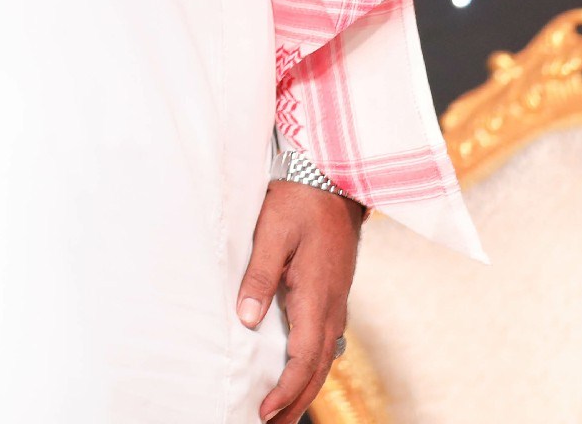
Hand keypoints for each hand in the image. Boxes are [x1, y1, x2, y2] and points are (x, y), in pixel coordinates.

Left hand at [238, 178, 366, 423]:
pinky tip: (295, 375)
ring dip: (304, 389)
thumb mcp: (272, 232)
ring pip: (323, 360)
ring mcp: (335, 305)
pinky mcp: (331, 297)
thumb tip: (246, 318)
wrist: (334, 180)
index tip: (263, 411)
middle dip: (295, 403)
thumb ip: (259, 275)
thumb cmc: (299, 202)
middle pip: (317, 371)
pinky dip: (310, 369)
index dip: (285, 391)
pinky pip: (324, 344)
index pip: (303, 360)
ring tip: (281, 414)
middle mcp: (332, 309)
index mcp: (317, 297)